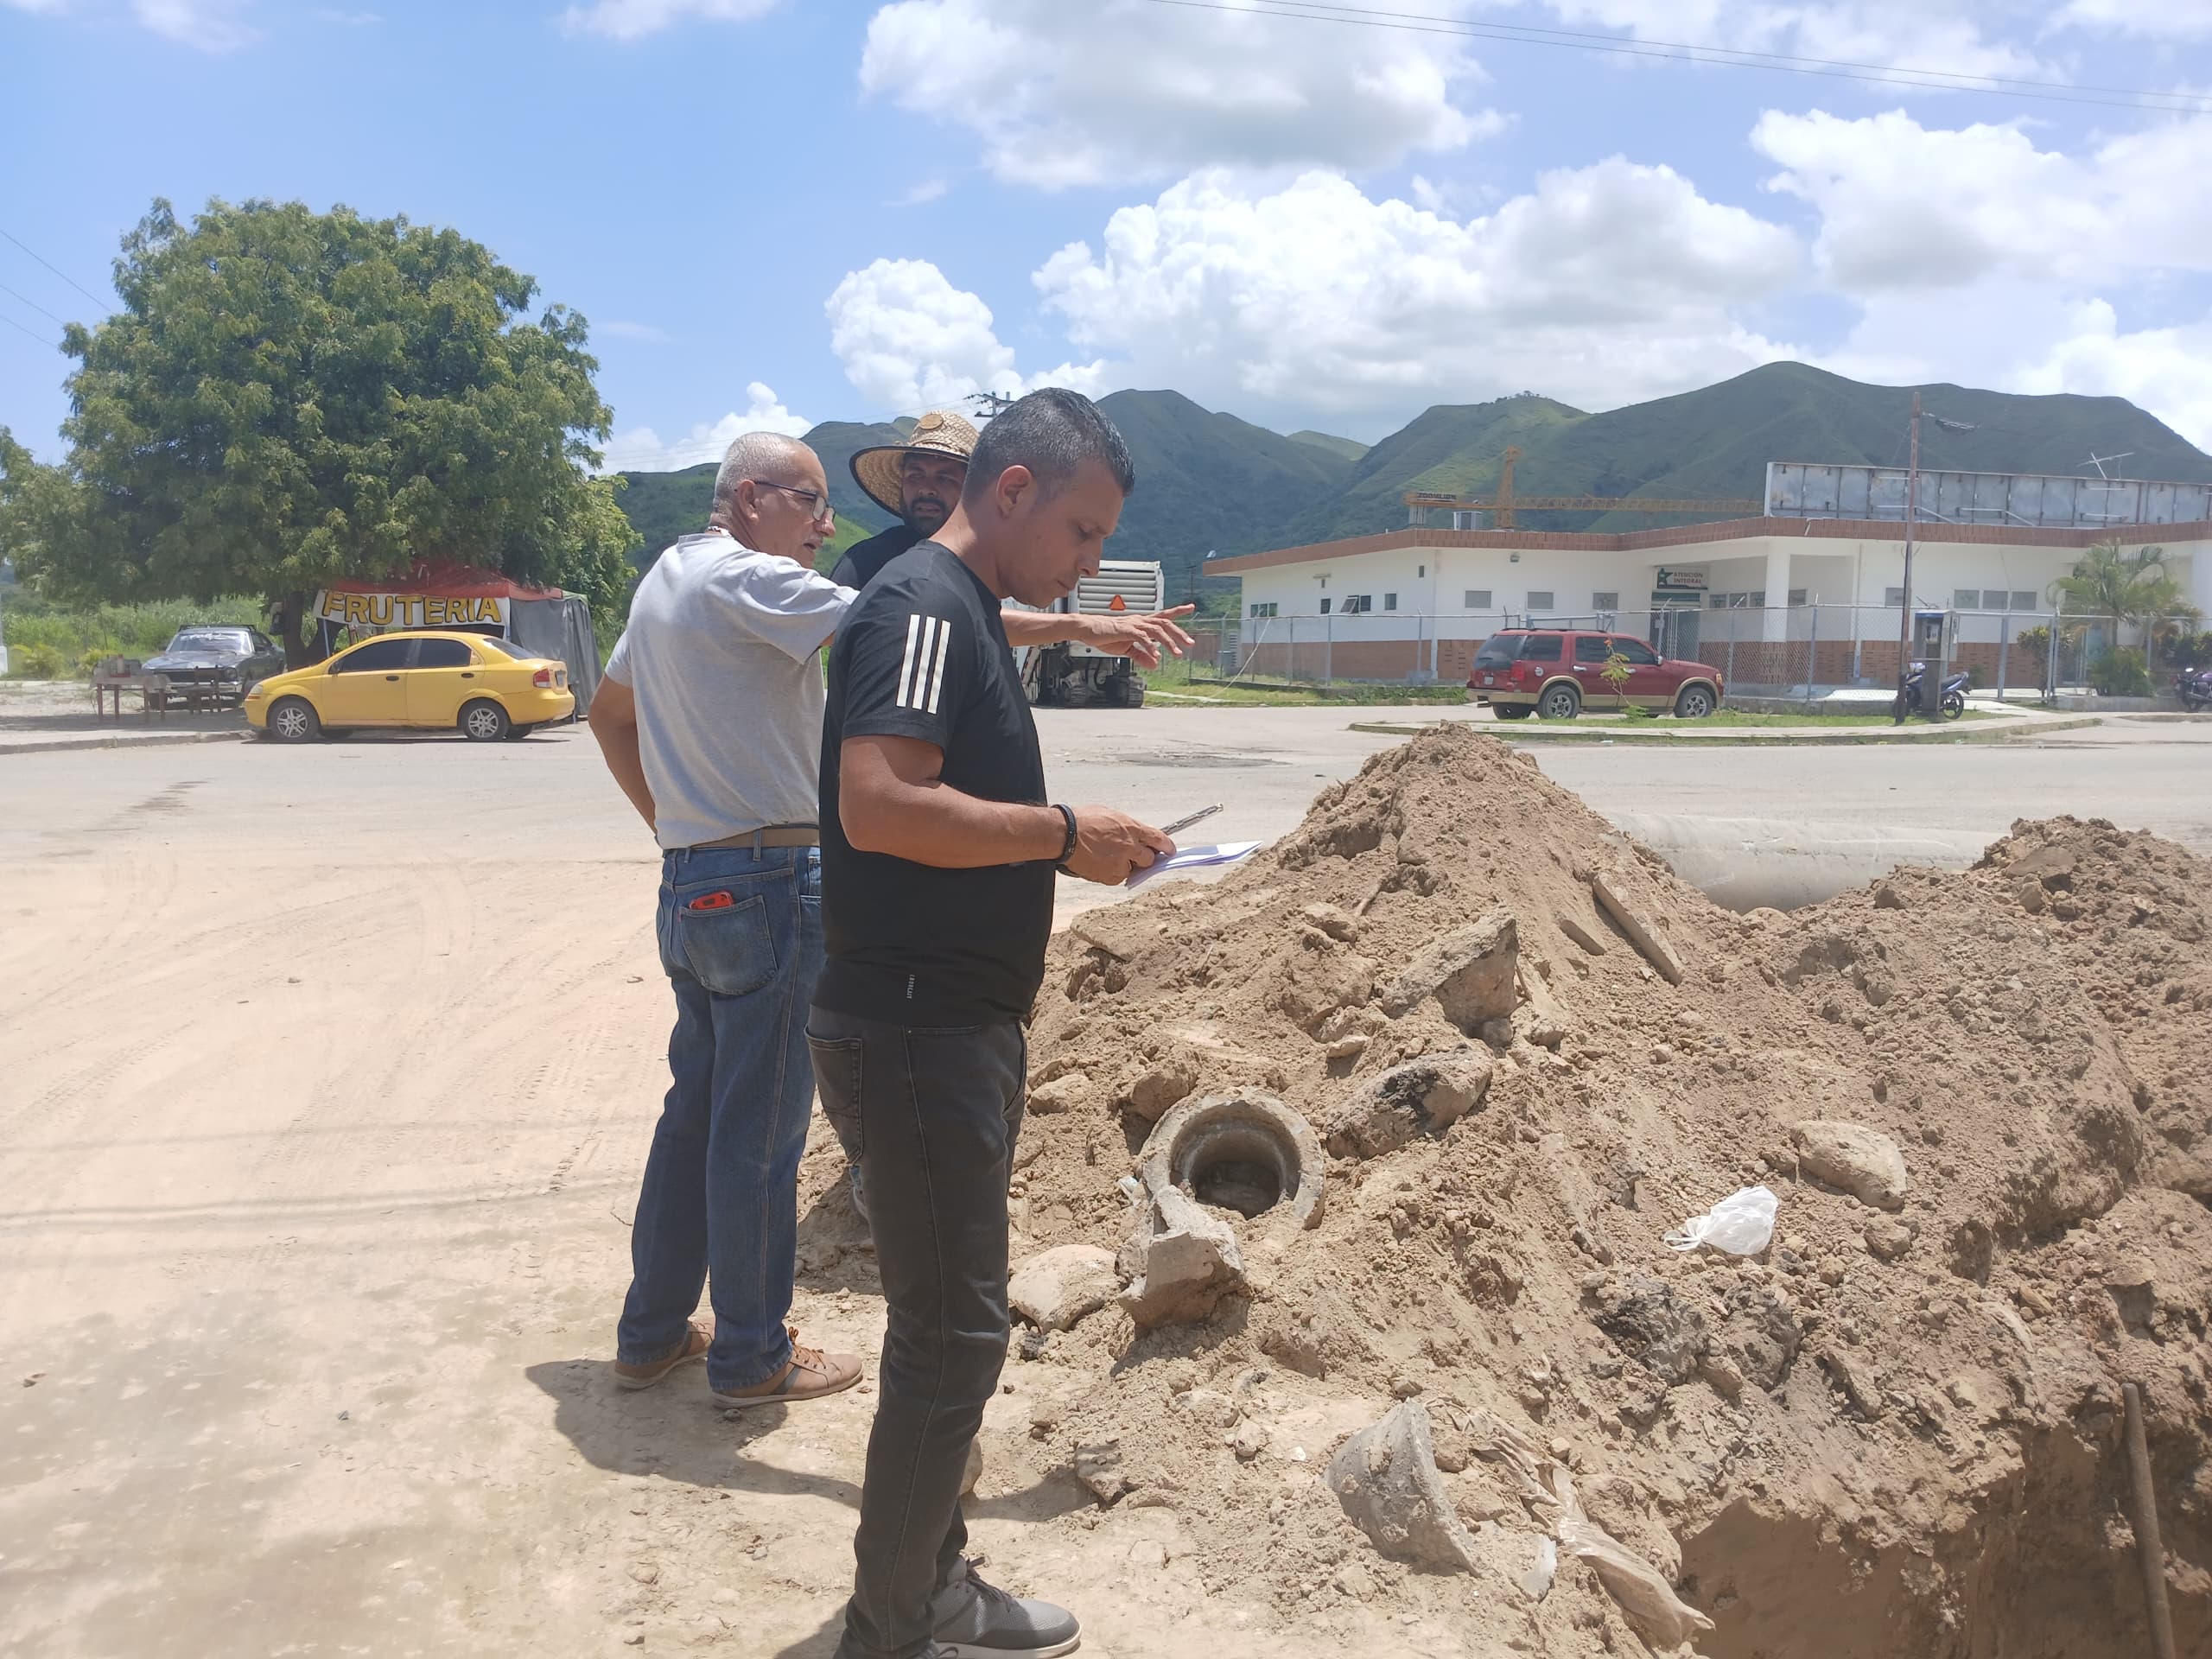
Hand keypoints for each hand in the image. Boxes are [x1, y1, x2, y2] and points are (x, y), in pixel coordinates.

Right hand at [1061, 806, 1175, 885]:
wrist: (1064, 835)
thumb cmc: (1082, 820)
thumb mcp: (1109, 814)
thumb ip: (1126, 826)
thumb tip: (1132, 833)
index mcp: (1132, 828)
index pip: (1158, 839)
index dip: (1166, 846)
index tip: (1170, 851)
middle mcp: (1130, 847)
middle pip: (1149, 859)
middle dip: (1144, 858)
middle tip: (1133, 855)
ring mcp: (1121, 863)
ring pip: (1132, 870)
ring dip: (1125, 865)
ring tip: (1106, 856)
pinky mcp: (1110, 876)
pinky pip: (1117, 878)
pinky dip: (1112, 874)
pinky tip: (1100, 863)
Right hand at [1074, 606, 1196, 668]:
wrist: (1087, 629)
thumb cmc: (1105, 636)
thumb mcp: (1126, 650)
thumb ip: (1142, 656)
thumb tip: (1155, 664)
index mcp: (1141, 623)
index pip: (1163, 615)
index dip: (1178, 611)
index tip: (1191, 607)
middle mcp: (1139, 621)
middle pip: (1164, 623)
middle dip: (1179, 632)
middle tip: (1190, 643)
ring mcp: (1133, 624)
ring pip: (1156, 630)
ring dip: (1169, 642)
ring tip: (1177, 653)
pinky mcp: (1125, 630)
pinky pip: (1141, 637)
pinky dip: (1150, 646)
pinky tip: (1156, 655)